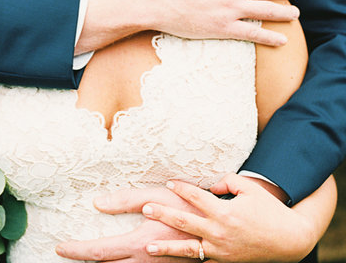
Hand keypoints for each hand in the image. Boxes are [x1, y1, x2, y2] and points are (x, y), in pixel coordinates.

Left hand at [56, 187, 199, 261]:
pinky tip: (119, 260)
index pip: (100, 252)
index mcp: (140, 243)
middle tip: (66, 254)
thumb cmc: (191, 207)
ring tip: (87, 260)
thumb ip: (126, 200)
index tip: (60, 248)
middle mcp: (147, 260)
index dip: (77, 251)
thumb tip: (98, 204)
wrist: (224, 228)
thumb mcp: (158, 196)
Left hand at [140, 175, 317, 262]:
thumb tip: (209, 184)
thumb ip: (226, 181)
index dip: (180, 188)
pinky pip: (203, 262)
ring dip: (166, 247)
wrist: (291, 240)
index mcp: (224, 212)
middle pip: (183, 221)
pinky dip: (189, 262)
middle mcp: (219, 232)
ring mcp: (221, 250)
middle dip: (162, 214)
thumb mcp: (250, 189)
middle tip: (145, 208)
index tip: (168, 182)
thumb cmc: (270, 211)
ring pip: (188, 248)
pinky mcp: (225, 262)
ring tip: (148, 247)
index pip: (195, 196)